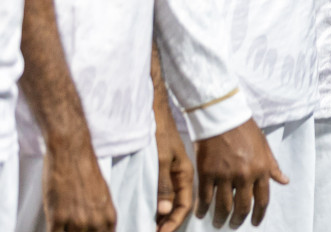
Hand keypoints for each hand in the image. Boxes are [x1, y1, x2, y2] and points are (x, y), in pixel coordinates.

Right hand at [42, 139, 117, 231]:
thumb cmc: (85, 171)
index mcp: (109, 217)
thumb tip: (96, 229)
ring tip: (61, 224)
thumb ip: (100, 217)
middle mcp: (95, 222)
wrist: (71, 152)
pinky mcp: (57, 218)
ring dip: (64, 231)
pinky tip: (52, 226)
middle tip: (71, 226)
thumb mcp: (102, 196)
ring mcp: (76, 221)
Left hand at [154, 104, 193, 231]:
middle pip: (177, 207)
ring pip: (168, 202)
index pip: (183, 207)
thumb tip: (163, 211)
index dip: (173, 223)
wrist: (152, 111)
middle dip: (167, 223)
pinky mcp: (159, 171)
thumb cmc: (158, 133)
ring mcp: (169, 174)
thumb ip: (162, 185)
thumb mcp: (160, 159)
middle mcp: (179, 177)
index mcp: (185, 175)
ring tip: (148, 228)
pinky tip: (145, 212)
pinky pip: (160, 194)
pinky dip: (154, 206)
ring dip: (160, 217)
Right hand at [194, 120, 285, 228]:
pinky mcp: (207, 173)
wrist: (222, 115)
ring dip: (221, 219)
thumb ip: (272, 166)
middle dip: (238, 220)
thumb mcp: (264, 146)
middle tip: (234, 225)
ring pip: (223, 206)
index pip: (262, 200)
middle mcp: (245, 175)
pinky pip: (205, 198)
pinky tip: (201, 214)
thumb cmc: (245, 129)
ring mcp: (225, 176)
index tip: (255, 223)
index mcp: (261, 169)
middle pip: (242, 207)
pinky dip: (202, 209)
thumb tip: (284, 181)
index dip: (259, 215)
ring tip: (219, 223)